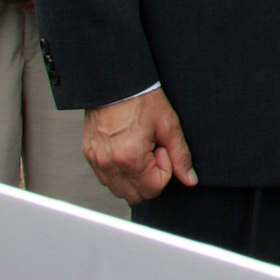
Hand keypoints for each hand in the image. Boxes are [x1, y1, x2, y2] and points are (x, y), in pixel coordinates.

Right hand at [83, 88, 196, 203]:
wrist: (115, 83)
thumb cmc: (141, 99)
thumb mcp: (169, 125)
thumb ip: (181, 156)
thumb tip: (189, 179)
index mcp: (130, 158)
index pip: (153, 189)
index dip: (165, 171)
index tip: (163, 150)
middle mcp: (109, 164)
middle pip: (136, 196)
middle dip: (150, 179)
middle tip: (153, 151)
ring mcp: (96, 161)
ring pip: (119, 190)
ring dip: (135, 177)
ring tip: (140, 148)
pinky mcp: (89, 156)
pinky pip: (106, 178)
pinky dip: (120, 172)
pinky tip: (128, 149)